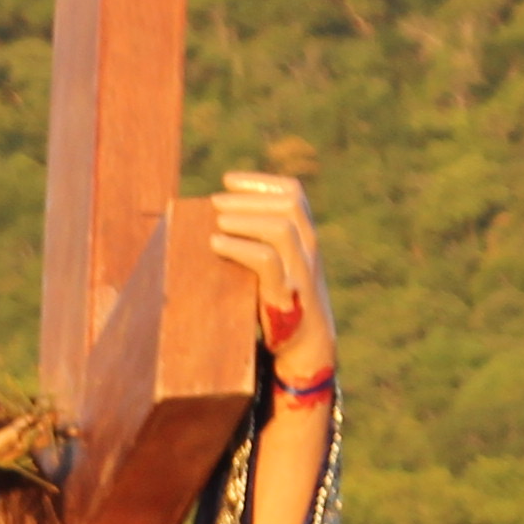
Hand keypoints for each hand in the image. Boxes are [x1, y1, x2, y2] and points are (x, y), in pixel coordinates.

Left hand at [214, 172, 335, 391]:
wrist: (303, 343)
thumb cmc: (279, 298)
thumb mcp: (277, 262)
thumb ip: (259, 239)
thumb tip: (214, 216)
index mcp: (306, 236)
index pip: (293, 193)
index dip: (261, 183)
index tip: (229, 180)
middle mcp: (309, 249)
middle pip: (288, 204)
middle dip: (249, 198)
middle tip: (216, 201)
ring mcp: (300, 271)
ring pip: (281, 228)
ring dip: (245, 219)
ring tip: (217, 221)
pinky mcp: (286, 294)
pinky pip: (267, 261)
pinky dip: (240, 247)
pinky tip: (216, 243)